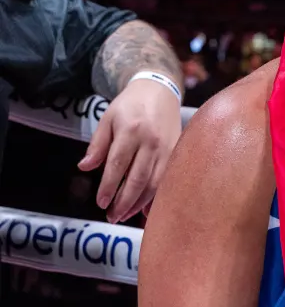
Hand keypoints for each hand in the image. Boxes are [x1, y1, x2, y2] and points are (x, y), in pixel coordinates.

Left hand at [77, 78, 182, 222]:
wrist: (160, 90)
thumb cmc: (130, 105)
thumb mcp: (108, 118)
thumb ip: (97, 144)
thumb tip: (85, 167)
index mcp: (131, 131)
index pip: (118, 165)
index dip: (109, 187)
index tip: (101, 203)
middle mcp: (151, 141)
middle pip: (138, 179)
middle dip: (124, 202)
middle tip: (112, 216)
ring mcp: (167, 147)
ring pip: (155, 182)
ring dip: (139, 203)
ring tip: (125, 215)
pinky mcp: (178, 151)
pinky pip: (168, 178)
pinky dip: (158, 196)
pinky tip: (148, 208)